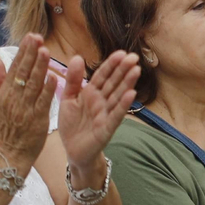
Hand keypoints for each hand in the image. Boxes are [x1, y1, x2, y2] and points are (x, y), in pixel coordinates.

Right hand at [0, 35, 57, 173]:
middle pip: (24, 73)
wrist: (8, 153)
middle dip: (31, 54)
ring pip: (33, 85)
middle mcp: (14, 98)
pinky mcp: (37, 120)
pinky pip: (43, 102)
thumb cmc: (3, 126)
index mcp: (5, 92)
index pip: (14, 67)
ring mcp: (26, 109)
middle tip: (38, 38)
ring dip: (40, 68)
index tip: (30, 36)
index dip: (23, 51)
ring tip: (46, 51)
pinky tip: (54, 77)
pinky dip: (48, 90)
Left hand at [57, 49, 140, 174]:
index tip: (121, 53)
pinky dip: (123, 105)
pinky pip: (116, 115)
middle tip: (134, 56)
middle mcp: (101, 102)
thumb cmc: (72, 125)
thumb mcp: (68, 99)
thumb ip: (73, 80)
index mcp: (91, 93)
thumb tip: (78, 57)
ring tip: (136, 70)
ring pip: (118, 96)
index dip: (111, 65)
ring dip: (127, 84)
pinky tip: (132, 94)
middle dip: (123, 70)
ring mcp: (106, 114)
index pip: (102, 76)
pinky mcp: (107, 128)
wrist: (72, 151)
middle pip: (113, 83)